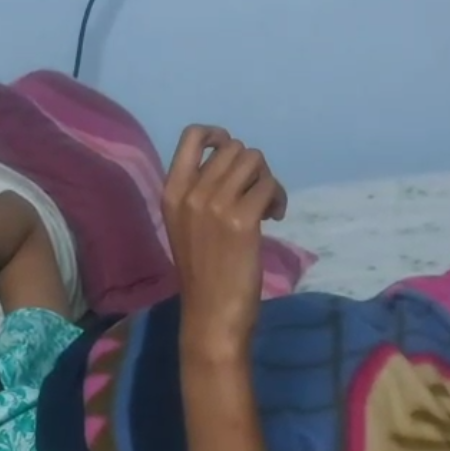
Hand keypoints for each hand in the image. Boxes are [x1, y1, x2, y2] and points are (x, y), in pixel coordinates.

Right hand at [162, 125, 285, 356]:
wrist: (211, 314)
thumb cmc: (201, 275)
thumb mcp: (186, 226)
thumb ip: (200, 194)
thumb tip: (233, 165)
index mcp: (171, 192)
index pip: (192, 136)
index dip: (218, 135)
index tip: (231, 155)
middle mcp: (191, 193)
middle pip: (234, 148)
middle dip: (252, 167)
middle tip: (257, 194)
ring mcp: (215, 204)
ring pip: (254, 160)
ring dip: (267, 179)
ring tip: (267, 206)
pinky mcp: (242, 220)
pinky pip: (268, 185)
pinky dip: (278, 197)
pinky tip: (275, 217)